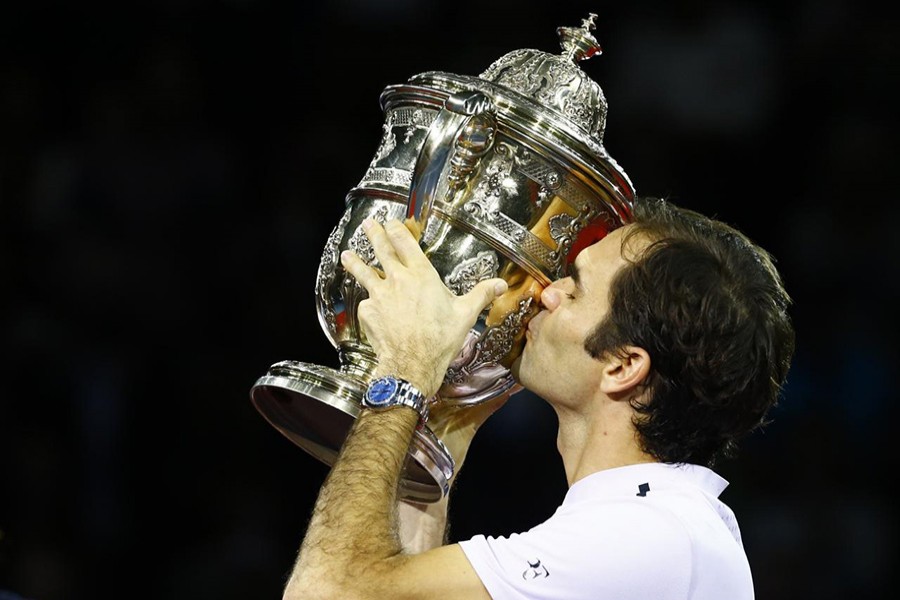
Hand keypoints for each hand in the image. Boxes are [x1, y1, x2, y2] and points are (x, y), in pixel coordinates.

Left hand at [340, 218, 507, 395]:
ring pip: (364, 273)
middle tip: (369, 224)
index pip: (405, 243)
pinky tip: (370, 307)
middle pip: (382, 250)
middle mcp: (397, 280)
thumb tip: (500, 284)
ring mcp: (379, 295)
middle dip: (375, 235)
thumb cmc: (440, 339)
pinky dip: (368, 304)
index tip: (391, 222)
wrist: (413, 363)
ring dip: (356, 262)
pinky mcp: (368, 312)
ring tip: (347, 255)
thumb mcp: (465, 314)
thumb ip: (481, 294)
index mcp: (421, 275)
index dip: (397, 230)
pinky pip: (366, 303)